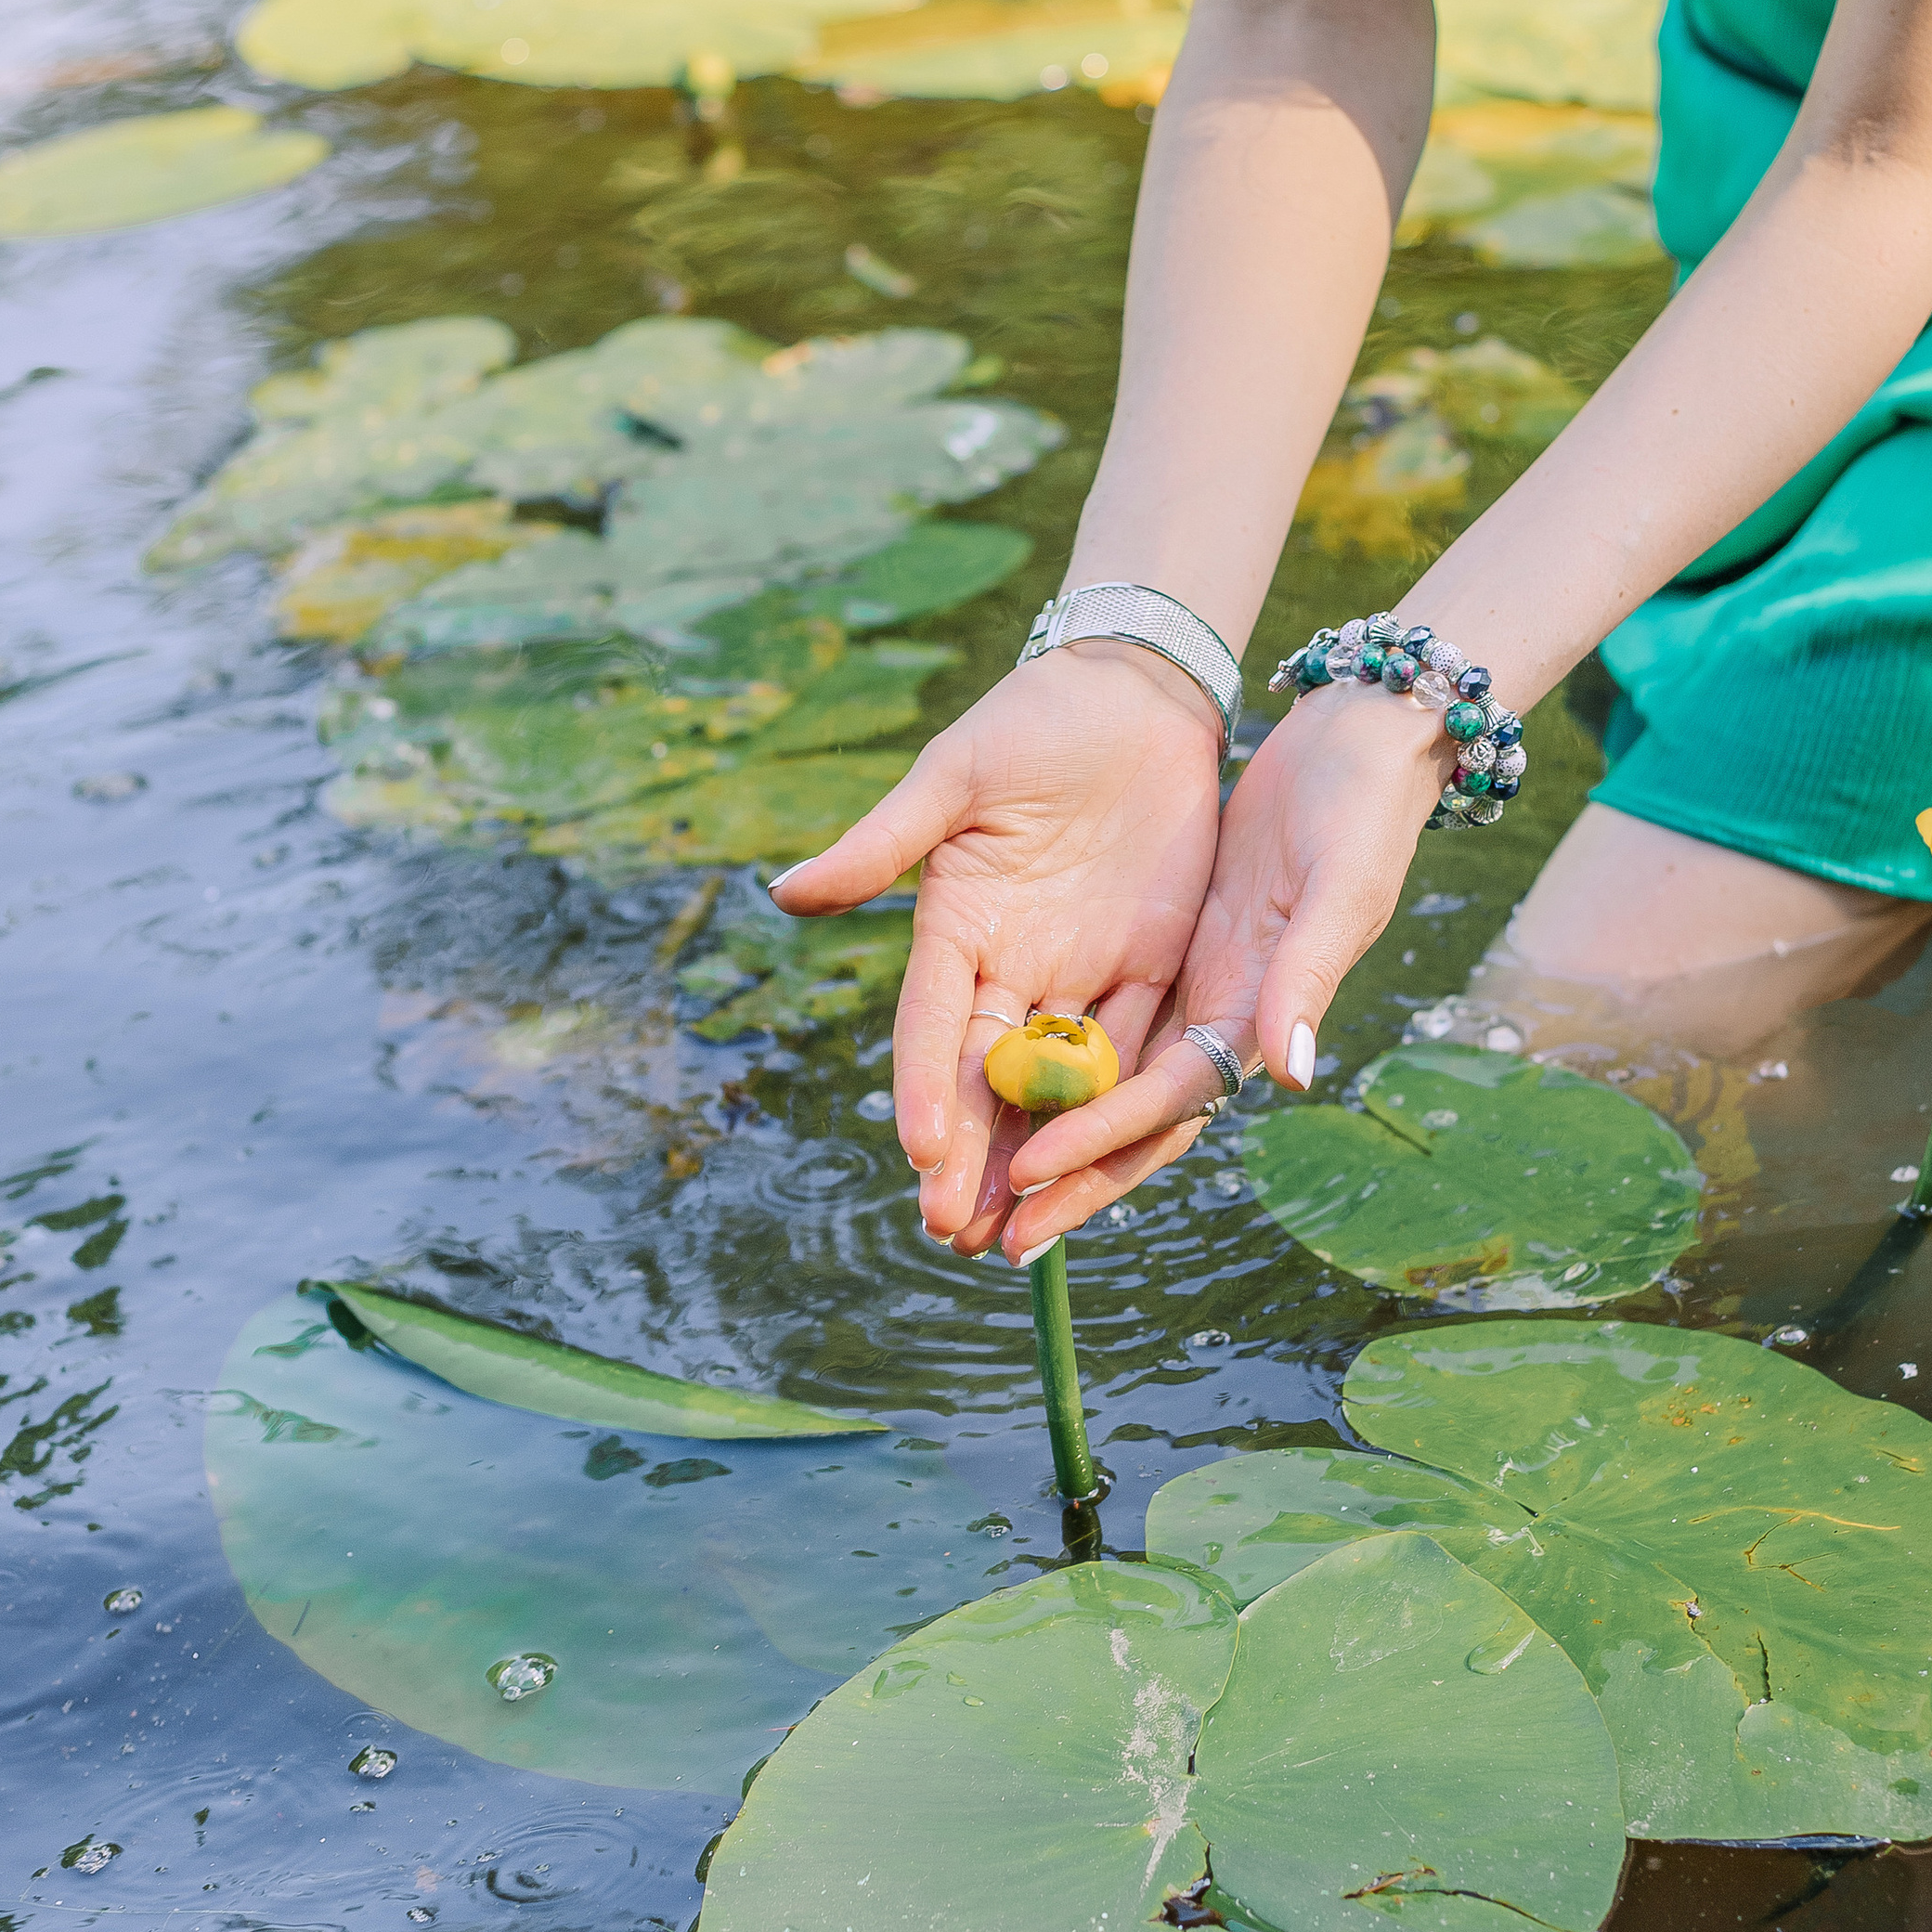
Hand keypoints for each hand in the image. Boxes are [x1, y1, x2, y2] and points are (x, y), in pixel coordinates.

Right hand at [769, 643, 1229, 1260]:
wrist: (1134, 694)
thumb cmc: (1033, 722)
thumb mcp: (954, 778)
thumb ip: (882, 843)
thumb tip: (783, 893)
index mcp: (956, 924)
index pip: (931, 1023)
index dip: (923, 1089)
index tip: (921, 1154)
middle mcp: (1011, 964)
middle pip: (985, 1076)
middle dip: (972, 1157)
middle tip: (957, 1234)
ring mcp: (1079, 972)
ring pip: (1054, 1085)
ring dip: (1037, 1159)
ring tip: (1019, 1236)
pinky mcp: (1148, 966)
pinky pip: (1134, 1049)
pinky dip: (1120, 1112)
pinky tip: (1107, 1173)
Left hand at [1000, 682, 1445, 1239]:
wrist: (1357, 740)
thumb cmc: (1362, 810)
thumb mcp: (1337, 886)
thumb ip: (1306, 977)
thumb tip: (1293, 1071)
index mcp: (1257, 1015)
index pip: (1162, 1102)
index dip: (1097, 1142)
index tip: (1027, 1176)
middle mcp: (1218, 1017)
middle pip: (1125, 1119)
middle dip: (1059, 1181)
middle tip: (979, 1242)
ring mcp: (1188, 984)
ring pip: (1100, 1077)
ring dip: (1039, 1132)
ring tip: (967, 1187)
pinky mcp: (1164, 944)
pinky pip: (1093, 1014)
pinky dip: (1047, 1053)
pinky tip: (984, 1076)